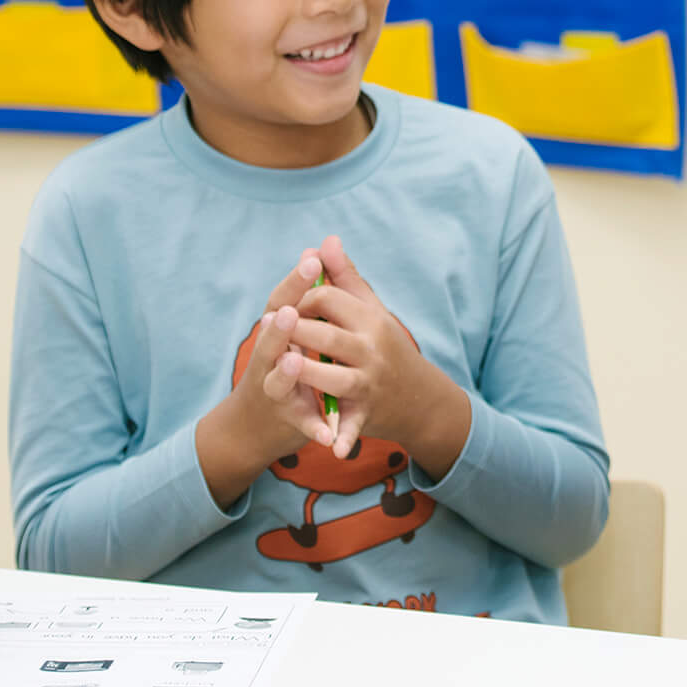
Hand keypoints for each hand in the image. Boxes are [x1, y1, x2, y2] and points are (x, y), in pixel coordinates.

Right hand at [196, 254, 337, 505]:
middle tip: (289, 311)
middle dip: (280, 327)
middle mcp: (268, 363)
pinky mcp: (288, 422)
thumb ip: (305, 292)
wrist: (251, 428)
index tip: (311, 258)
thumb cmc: (278, 366)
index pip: (279, 303)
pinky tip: (329, 437)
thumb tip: (317, 247)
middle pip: (270, 342)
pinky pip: (303, 426)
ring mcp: (274, 394)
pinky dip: (315, 429)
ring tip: (294, 360)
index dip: (293, 282)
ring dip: (285, 373)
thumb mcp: (289, 330)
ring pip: (277, 383)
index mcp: (274, 335)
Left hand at [292, 237, 467, 468]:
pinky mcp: (366, 413)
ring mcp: (369, 382)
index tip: (286, 303)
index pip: (328, 298)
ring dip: (308, 373)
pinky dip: (342, 436)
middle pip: (327, 334)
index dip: (301, 297)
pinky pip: (352, 425)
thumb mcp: (370, 309)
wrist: (419, 396)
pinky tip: (330, 445)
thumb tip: (326, 241)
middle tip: (267, 325)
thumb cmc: (385, 344)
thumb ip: (346, 277)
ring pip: (334, 377)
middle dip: (296, 329)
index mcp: (370, 319)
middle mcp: (372, 349)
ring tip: (282, 365)